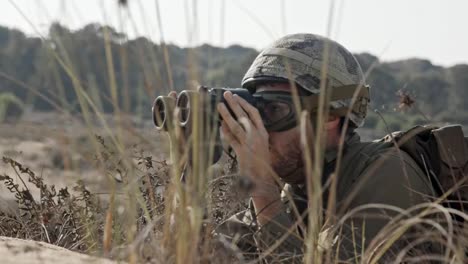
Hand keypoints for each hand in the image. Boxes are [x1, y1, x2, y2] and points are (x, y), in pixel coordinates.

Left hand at [217, 91, 281, 223]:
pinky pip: (232, 139)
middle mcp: (258, 137)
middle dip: (235, 104)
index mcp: (264, 134)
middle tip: (226, 94)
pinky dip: (225, 132)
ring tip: (219, 105)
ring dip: (227, 114)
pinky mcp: (243, 152)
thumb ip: (248, 135)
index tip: (237, 96)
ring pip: (237, 126)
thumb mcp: (259, 147)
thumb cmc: (260, 165)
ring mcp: (250, 144)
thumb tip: (231, 124)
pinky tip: (219, 125)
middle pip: (245, 116)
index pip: (255, 114)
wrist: (264, 181)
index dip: (245, 104)